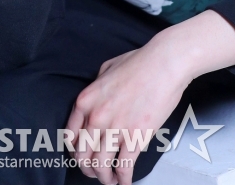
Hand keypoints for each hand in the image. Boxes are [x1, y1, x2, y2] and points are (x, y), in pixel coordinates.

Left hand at [65, 34, 190, 184]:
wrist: (164, 63)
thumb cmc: (140, 62)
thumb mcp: (106, 69)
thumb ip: (95, 87)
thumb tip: (95, 100)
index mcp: (86, 100)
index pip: (70, 136)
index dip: (75, 151)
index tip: (81, 156)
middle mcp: (96, 117)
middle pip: (82, 155)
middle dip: (87, 168)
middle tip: (95, 171)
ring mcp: (115, 128)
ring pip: (100, 166)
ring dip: (104, 178)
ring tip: (110, 180)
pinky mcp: (136, 137)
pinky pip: (124, 167)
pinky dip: (123, 180)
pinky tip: (124, 182)